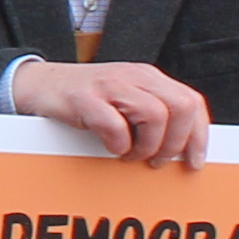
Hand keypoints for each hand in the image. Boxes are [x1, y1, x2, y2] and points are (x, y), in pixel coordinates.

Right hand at [12, 53, 212, 169]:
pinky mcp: (85, 98)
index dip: (198, 135)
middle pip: (181, 107)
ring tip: (131, 154)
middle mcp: (135, 76)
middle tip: (156, 160)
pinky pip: (116, 126)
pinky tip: (111, 147)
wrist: (40, 84)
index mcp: (149, 78)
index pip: (191, 102)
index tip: (194, 162)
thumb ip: (155, 114)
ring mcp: (110, 85)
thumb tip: (183, 150)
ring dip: (146, 146)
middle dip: (174, 143)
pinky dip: (118, 145)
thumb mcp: (127, 100)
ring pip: (155, 115)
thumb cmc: (88, 101)